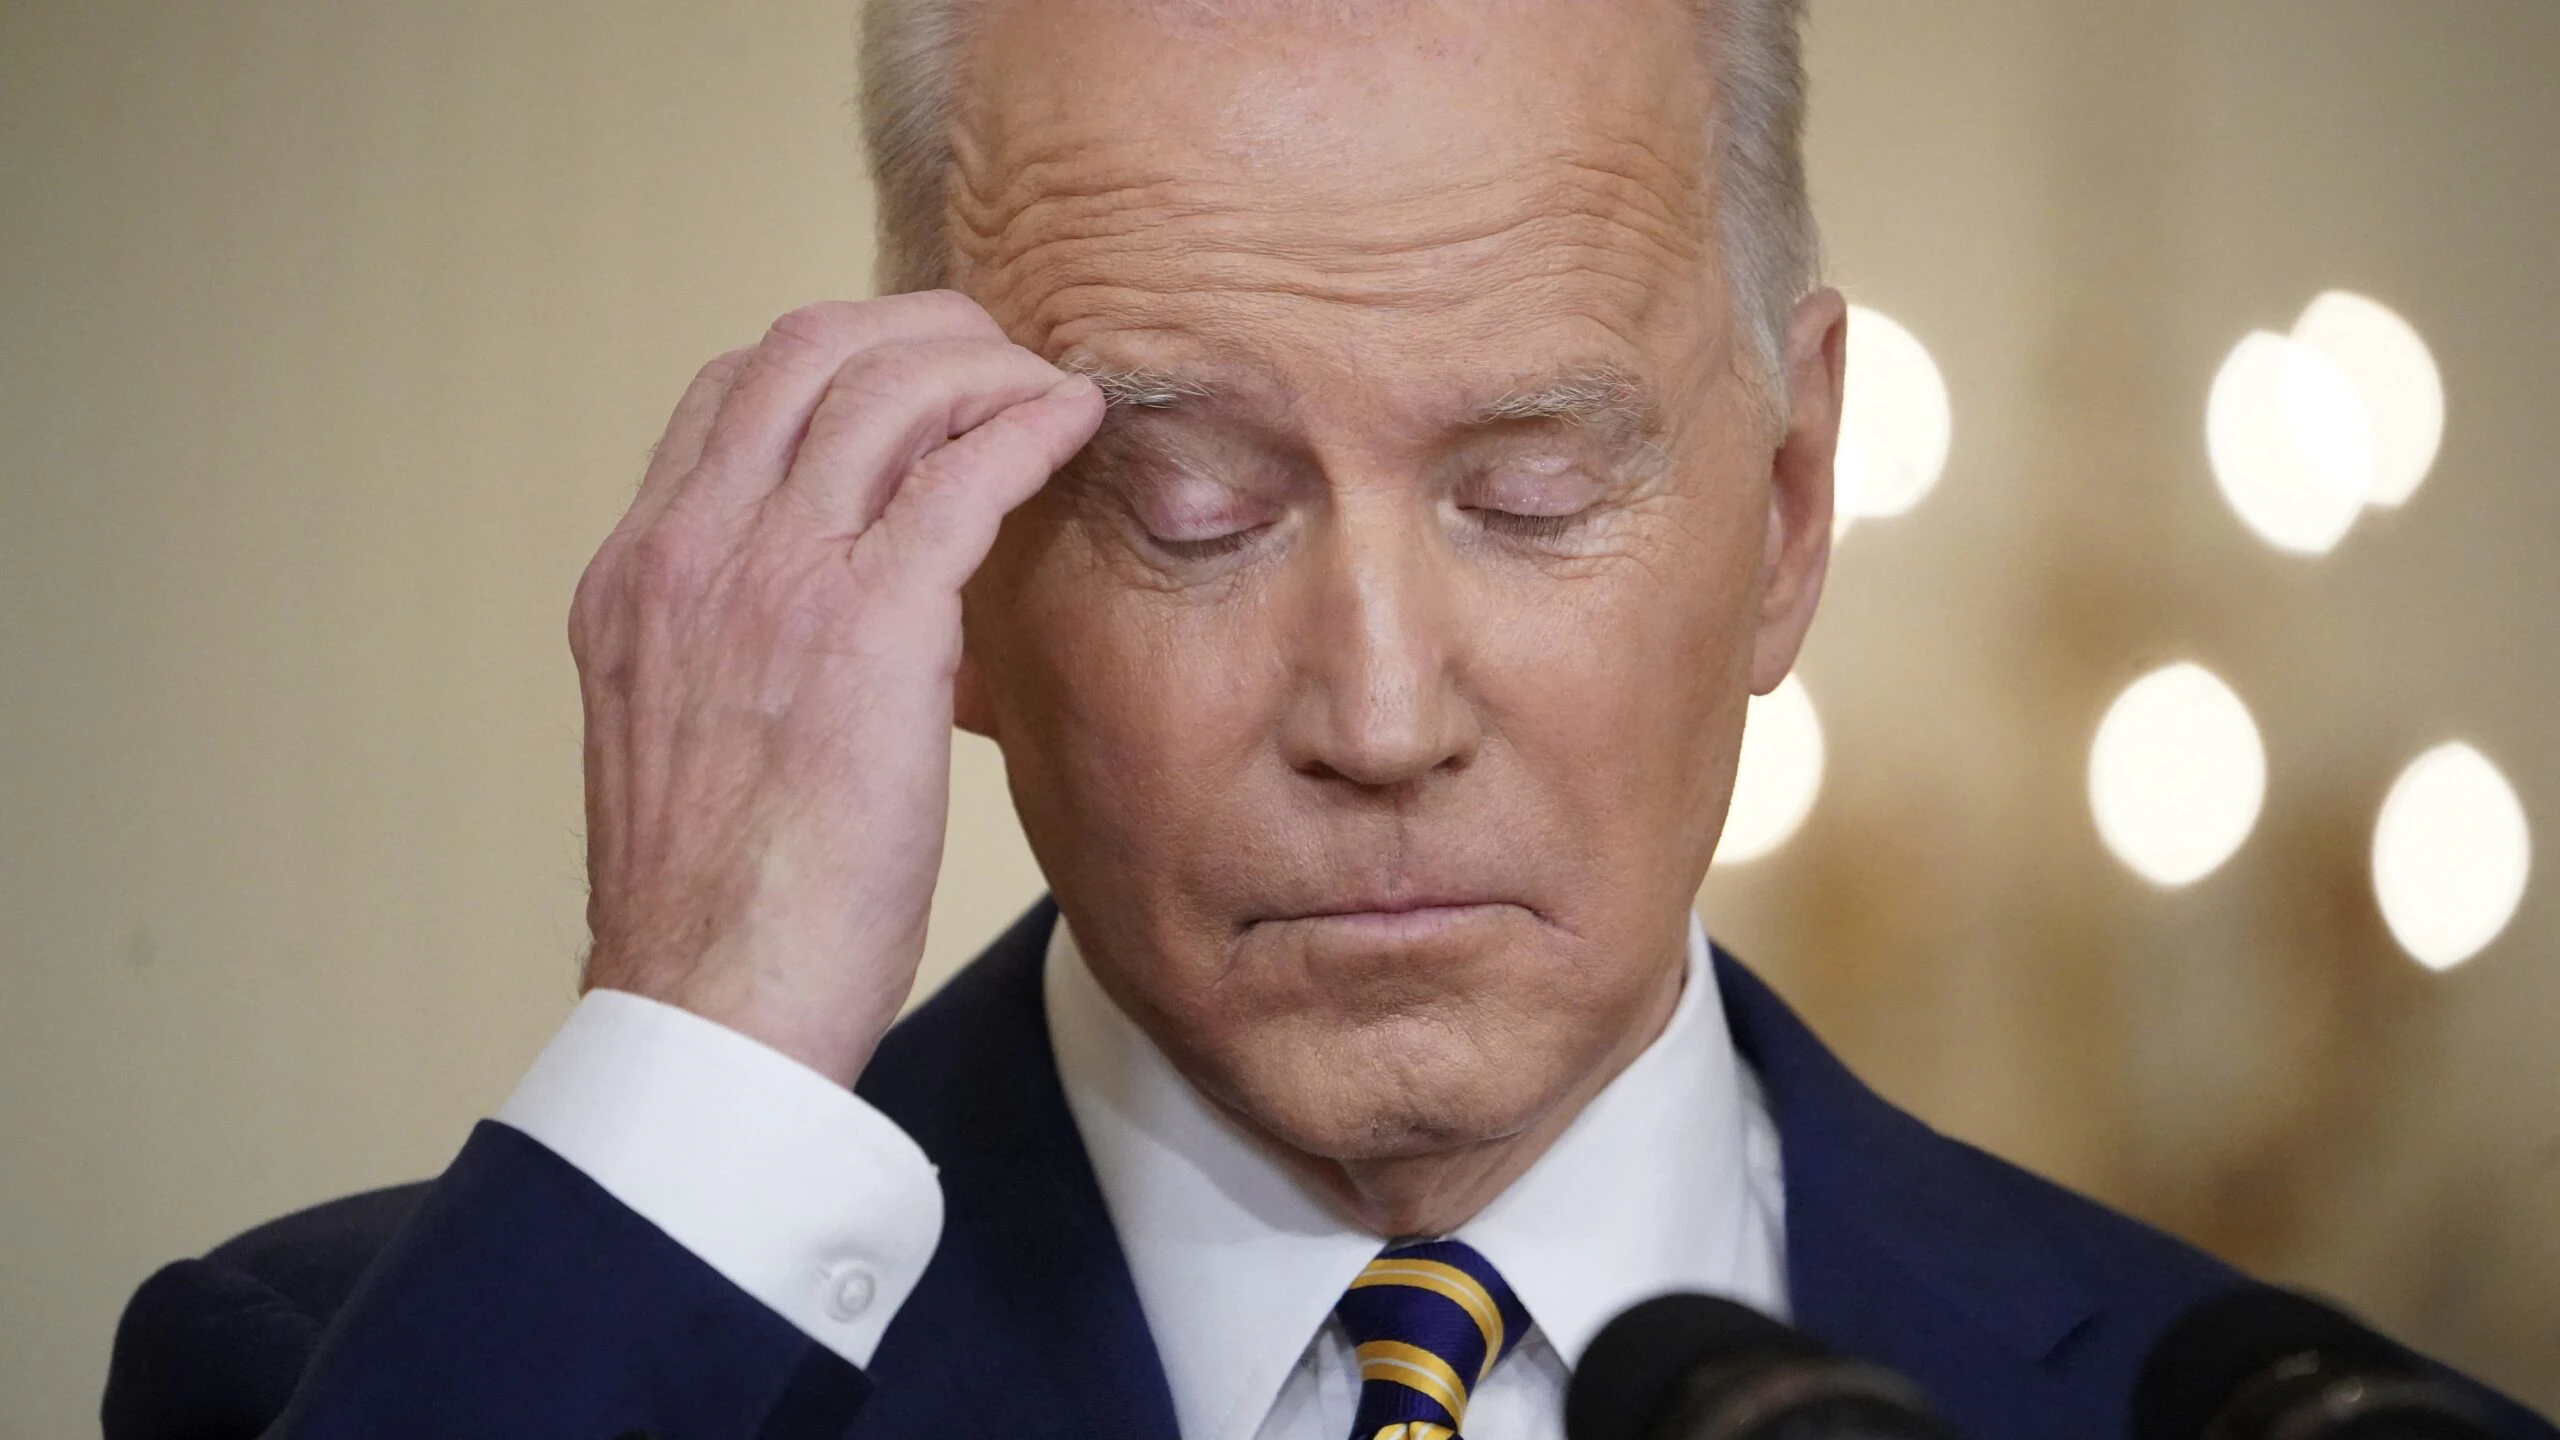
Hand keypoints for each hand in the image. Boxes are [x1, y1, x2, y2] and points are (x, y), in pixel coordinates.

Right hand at [568, 293, 1102, 1085]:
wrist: (710, 999)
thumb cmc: (719, 906)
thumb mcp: (686, 741)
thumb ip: (739, 651)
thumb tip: (841, 621)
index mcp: (636, 577)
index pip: (726, 396)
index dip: (831, 360)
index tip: (910, 377)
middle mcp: (690, 550)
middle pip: (802, 351)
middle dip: (913, 329)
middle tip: (995, 353)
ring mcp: (769, 575)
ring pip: (883, 387)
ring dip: (983, 366)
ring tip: (1047, 387)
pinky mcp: (866, 622)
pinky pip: (961, 469)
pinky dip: (1026, 423)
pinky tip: (1074, 423)